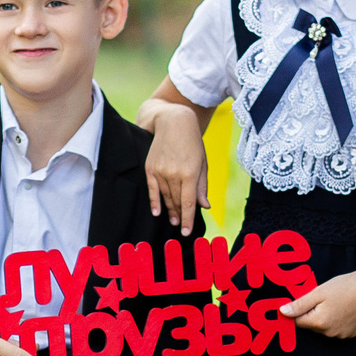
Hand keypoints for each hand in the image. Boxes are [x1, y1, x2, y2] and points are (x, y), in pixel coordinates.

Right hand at [139, 102, 209, 234]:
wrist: (174, 122)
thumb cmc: (192, 143)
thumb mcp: (203, 163)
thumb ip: (202, 185)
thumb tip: (204, 206)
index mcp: (191, 173)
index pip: (188, 203)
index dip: (188, 219)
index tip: (186, 232)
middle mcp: (174, 173)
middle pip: (176, 201)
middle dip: (180, 216)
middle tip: (180, 226)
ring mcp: (161, 171)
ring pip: (165, 197)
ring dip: (170, 210)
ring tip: (173, 220)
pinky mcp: (150, 168)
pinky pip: (152, 190)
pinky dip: (154, 202)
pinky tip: (157, 212)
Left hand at [280, 269, 355, 338]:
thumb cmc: (344, 287)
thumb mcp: (318, 292)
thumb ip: (299, 304)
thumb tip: (282, 312)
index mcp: (319, 322)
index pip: (298, 321)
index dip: (298, 311)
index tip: (305, 301)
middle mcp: (329, 333)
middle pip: (312, 325)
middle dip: (313, 313)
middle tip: (323, 298)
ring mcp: (342, 335)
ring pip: (325, 327)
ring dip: (326, 317)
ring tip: (337, 302)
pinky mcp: (352, 334)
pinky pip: (338, 329)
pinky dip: (338, 320)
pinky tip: (345, 308)